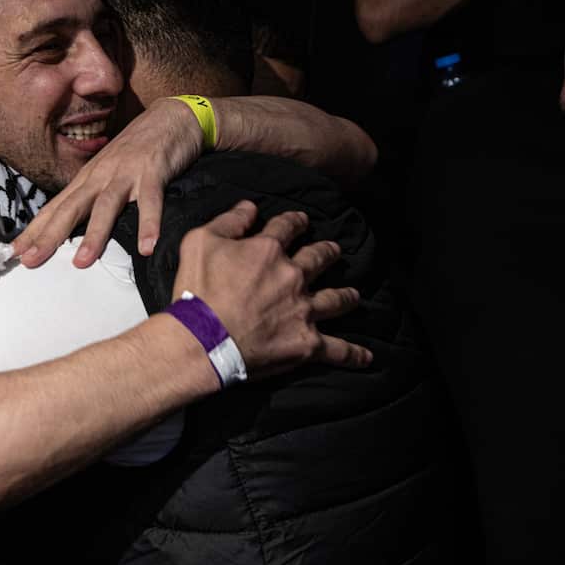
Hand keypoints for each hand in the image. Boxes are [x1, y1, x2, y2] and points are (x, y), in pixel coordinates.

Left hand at [12, 97, 202, 268]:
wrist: (172, 117)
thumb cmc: (138, 151)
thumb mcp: (108, 174)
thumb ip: (93, 200)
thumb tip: (72, 231)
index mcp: (88, 179)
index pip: (55, 208)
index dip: (35, 231)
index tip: (14, 253)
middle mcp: (101, 175)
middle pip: (71, 207)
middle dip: (49, 235)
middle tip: (31, 260)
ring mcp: (127, 172)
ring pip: (106, 205)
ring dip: (94, 234)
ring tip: (82, 263)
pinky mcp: (154, 171)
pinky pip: (151, 201)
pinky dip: (149, 224)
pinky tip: (146, 248)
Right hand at [172, 202, 370, 375]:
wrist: (203, 340)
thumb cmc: (197, 291)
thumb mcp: (199, 242)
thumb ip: (228, 221)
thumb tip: (249, 207)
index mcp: (268, 250)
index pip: (287, 228)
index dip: (295, 222)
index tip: (301, 221)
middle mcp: (293, 276)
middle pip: (318, 259)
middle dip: (327, 252)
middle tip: (333, 251)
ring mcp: (304, 310)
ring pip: (335, 299)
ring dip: (346, 296)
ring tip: (354, 295)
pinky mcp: (307, 343)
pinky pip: (337, 349)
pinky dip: (353, 354)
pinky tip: (367, 357)